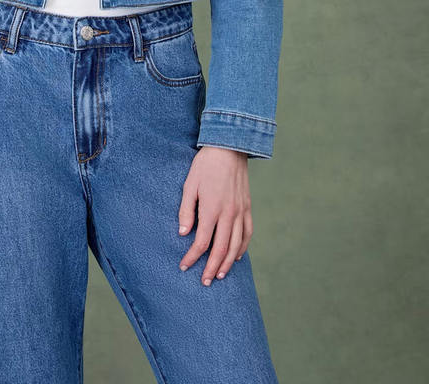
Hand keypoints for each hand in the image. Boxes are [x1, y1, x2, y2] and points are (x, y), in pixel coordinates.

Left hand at [177, 146, 251, 284]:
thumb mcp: (189, 184)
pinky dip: (242, 248)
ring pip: (236, 245)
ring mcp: (240, 211)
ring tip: (218, 275)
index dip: (192, 257)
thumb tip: (183, 234)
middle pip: (221, 249)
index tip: (184, 266)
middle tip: (203, 282)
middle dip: (211, 268)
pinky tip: (236, 257)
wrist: (229, 147)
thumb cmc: (205, 165)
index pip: (202, 242)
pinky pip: (247, 233)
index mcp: (211, 208)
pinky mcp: (247, 207)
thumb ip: (186, 210)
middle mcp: (228, 213)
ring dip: (227, 263)